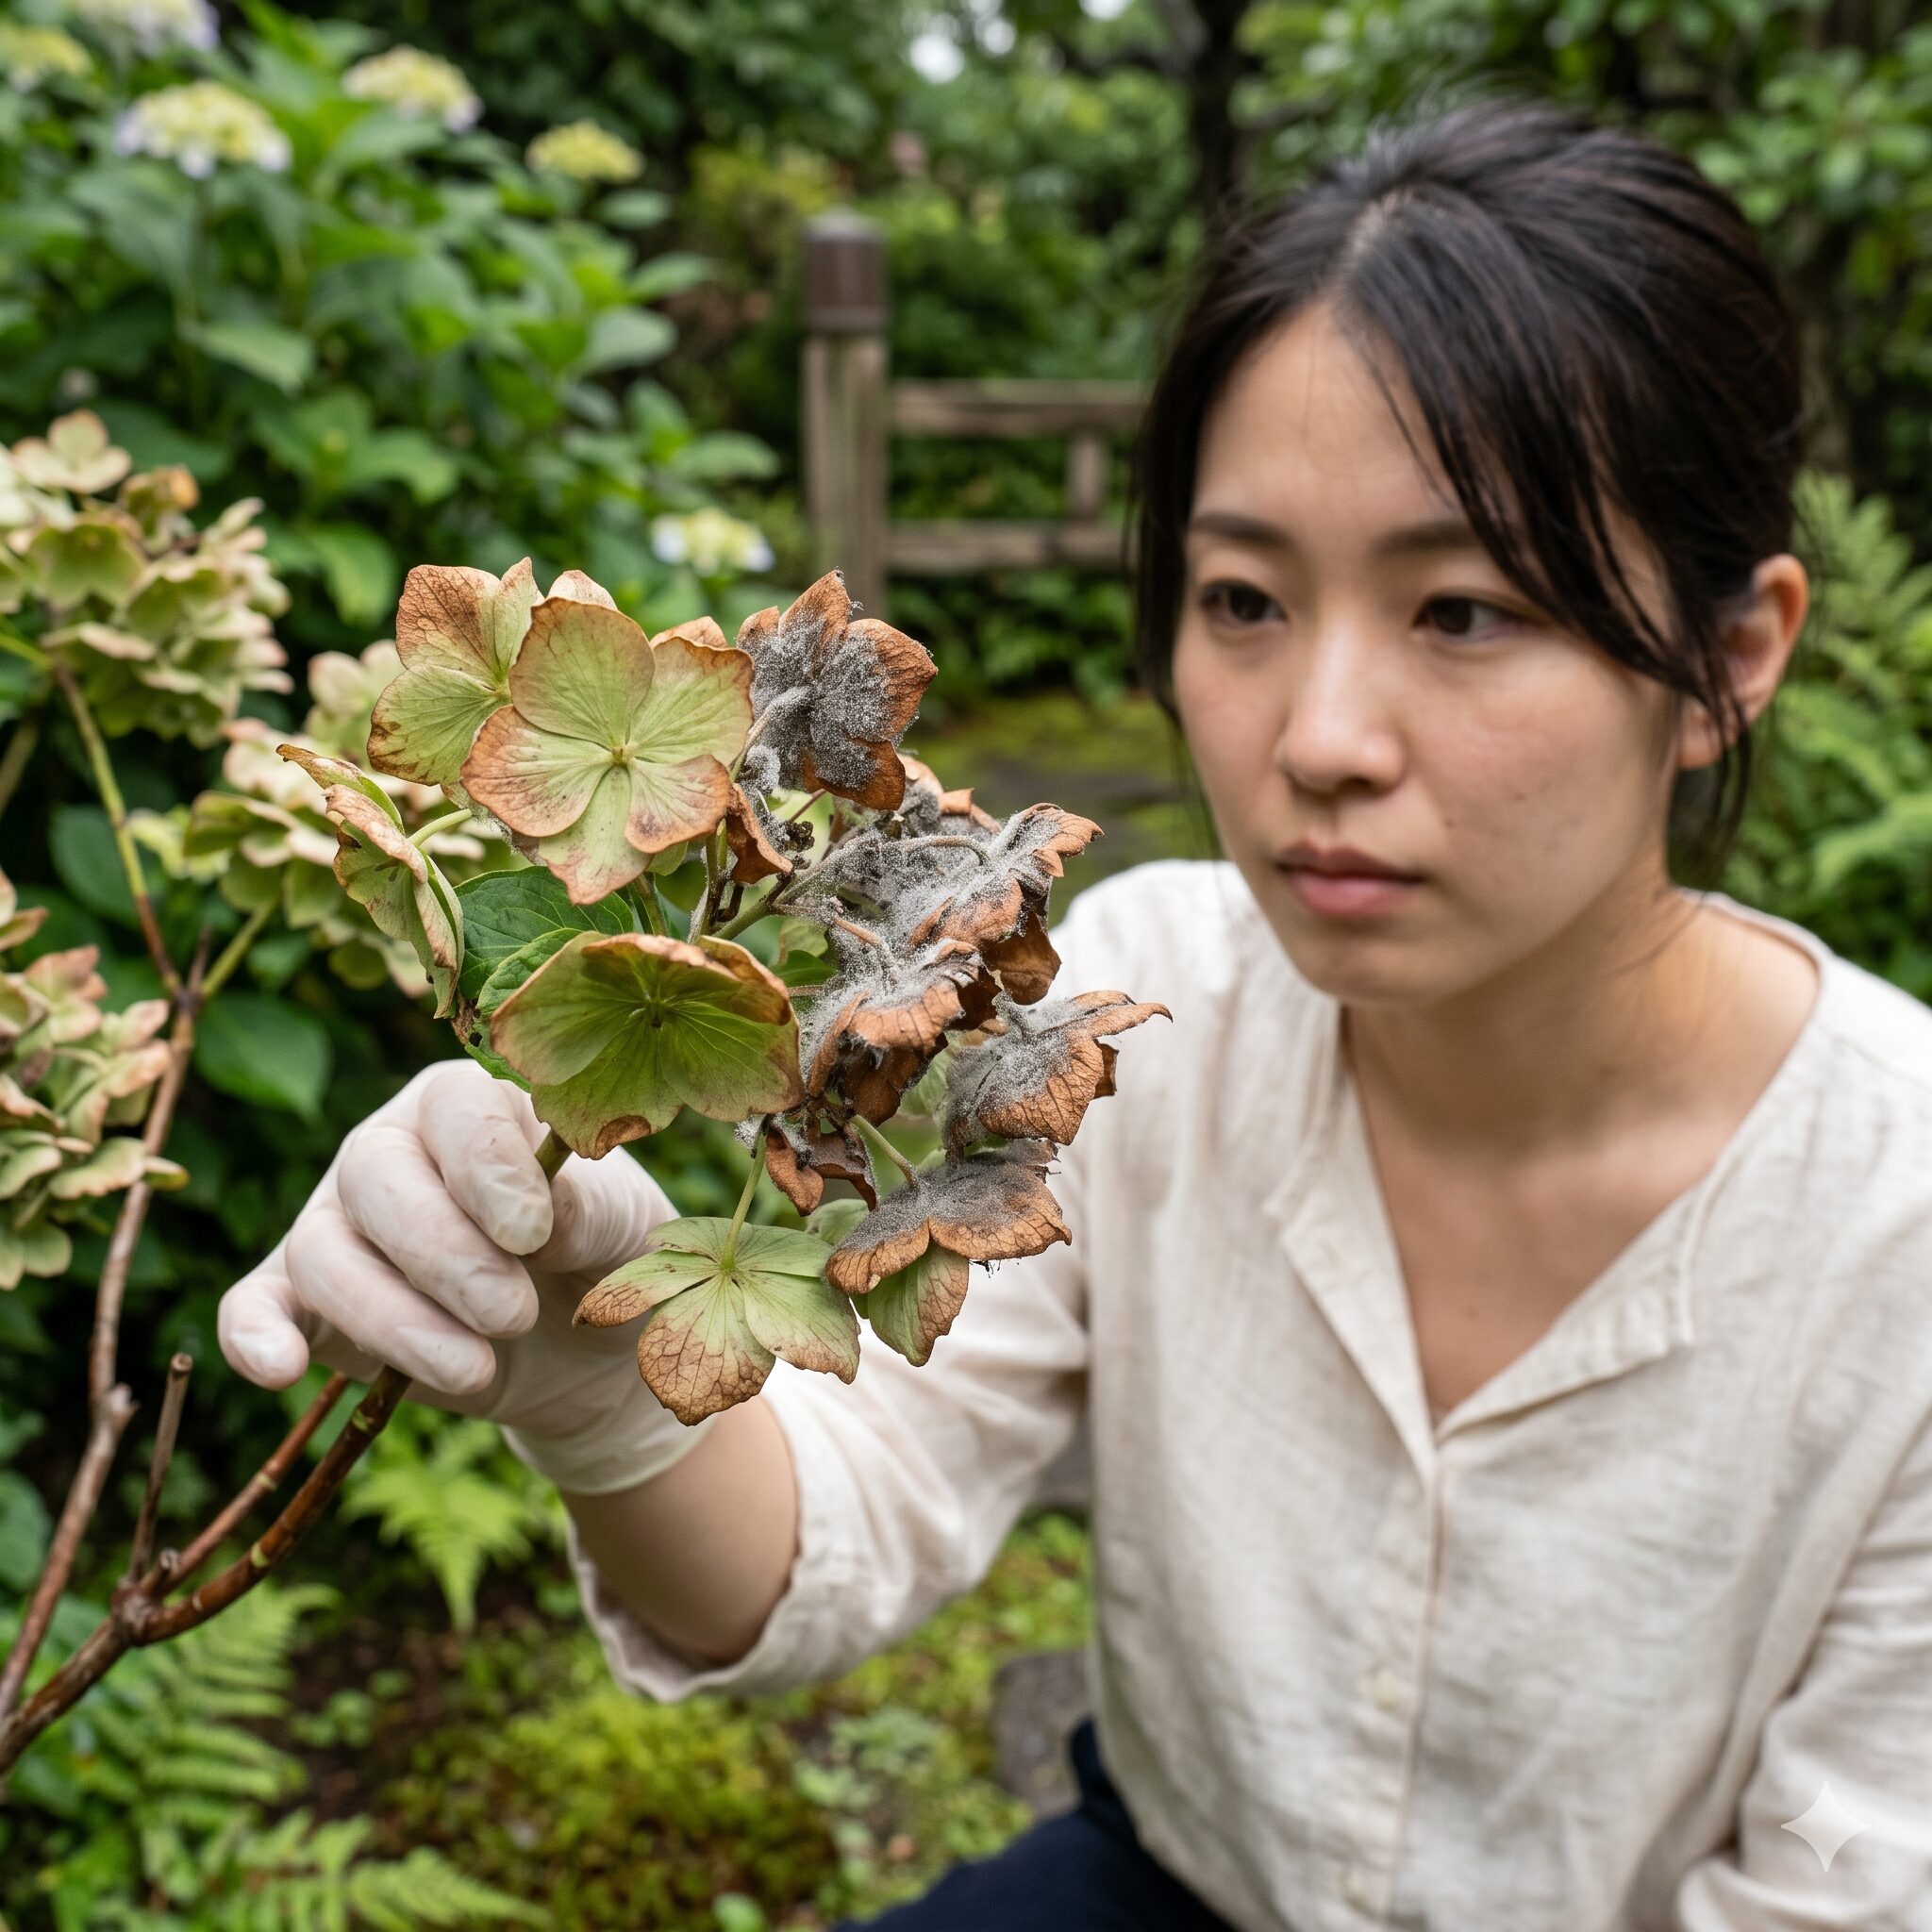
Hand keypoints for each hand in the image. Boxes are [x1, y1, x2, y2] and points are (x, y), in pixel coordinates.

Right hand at [218, 1059, 701, 1487]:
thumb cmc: (605, 1252)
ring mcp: (338, 1222)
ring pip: (322, 1251)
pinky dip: (254, 1335)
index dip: (487, 1169)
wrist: (587, 1348)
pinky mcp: (312, 1303)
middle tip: (514, 1315)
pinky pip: (255, 1305)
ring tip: (477, 1368)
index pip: (454, 1107)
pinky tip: (282, 1371)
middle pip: (376, 1175)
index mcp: (469, 1104)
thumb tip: (538, 1222)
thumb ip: (588, 1208)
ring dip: (395, 1319)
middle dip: (445, 1256)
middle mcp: (390, 1148)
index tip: (532, 1235)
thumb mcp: (624, 1224)